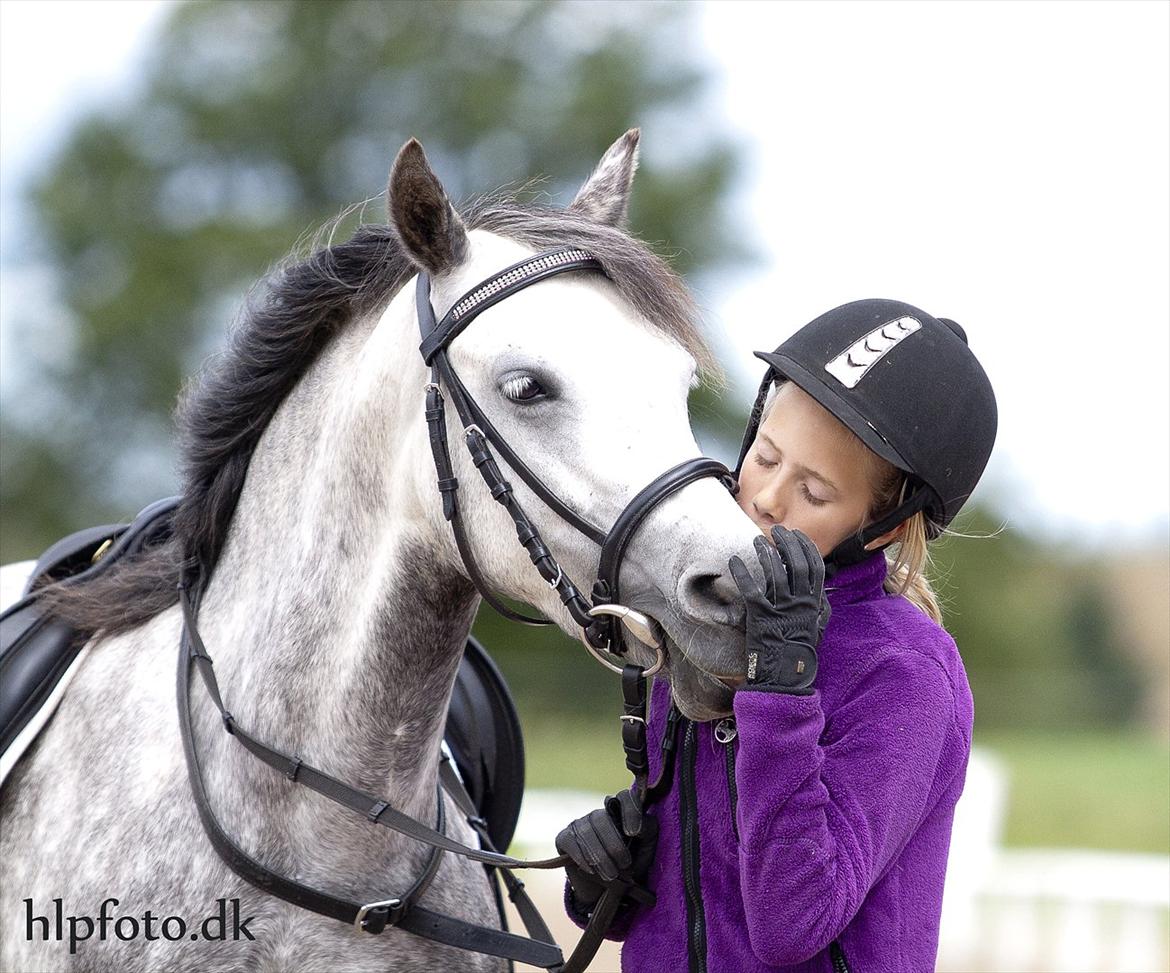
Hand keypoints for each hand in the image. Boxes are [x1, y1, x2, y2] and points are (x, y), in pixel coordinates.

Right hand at [555, 788, 657, 914]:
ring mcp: (579, 824)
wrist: (608, 890)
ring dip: (600, 856)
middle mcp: (599, 814)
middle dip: (614, 845)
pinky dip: (581, 857)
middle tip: (624, 865)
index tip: (633, 833)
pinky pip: (569, 842)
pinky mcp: (564, 838)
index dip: (629, 811)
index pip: (625, 797)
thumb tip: (637, 826)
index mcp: (621, 812)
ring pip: (586, 831)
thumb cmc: (631, 864)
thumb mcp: (646, 847)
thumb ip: (647, 830)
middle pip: (602, 818)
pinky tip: (591, 870)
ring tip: (611, 875)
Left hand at [728, 525, 830, 693]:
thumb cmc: (800, 655)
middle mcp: (800, 604)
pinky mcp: (761, 617)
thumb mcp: (817, 630)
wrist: (785, 680)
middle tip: (777, 532)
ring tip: (758, 541)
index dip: (806, 547)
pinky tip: (733, 561)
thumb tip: (822, 593)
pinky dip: (742, 573)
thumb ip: (821, 610)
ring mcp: (781, 610)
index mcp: (815, 604)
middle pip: (797, 564)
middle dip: (788, 543)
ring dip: (766, 553)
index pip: (815, 567)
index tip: (797, 535)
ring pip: (775, 573)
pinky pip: (751, 589)